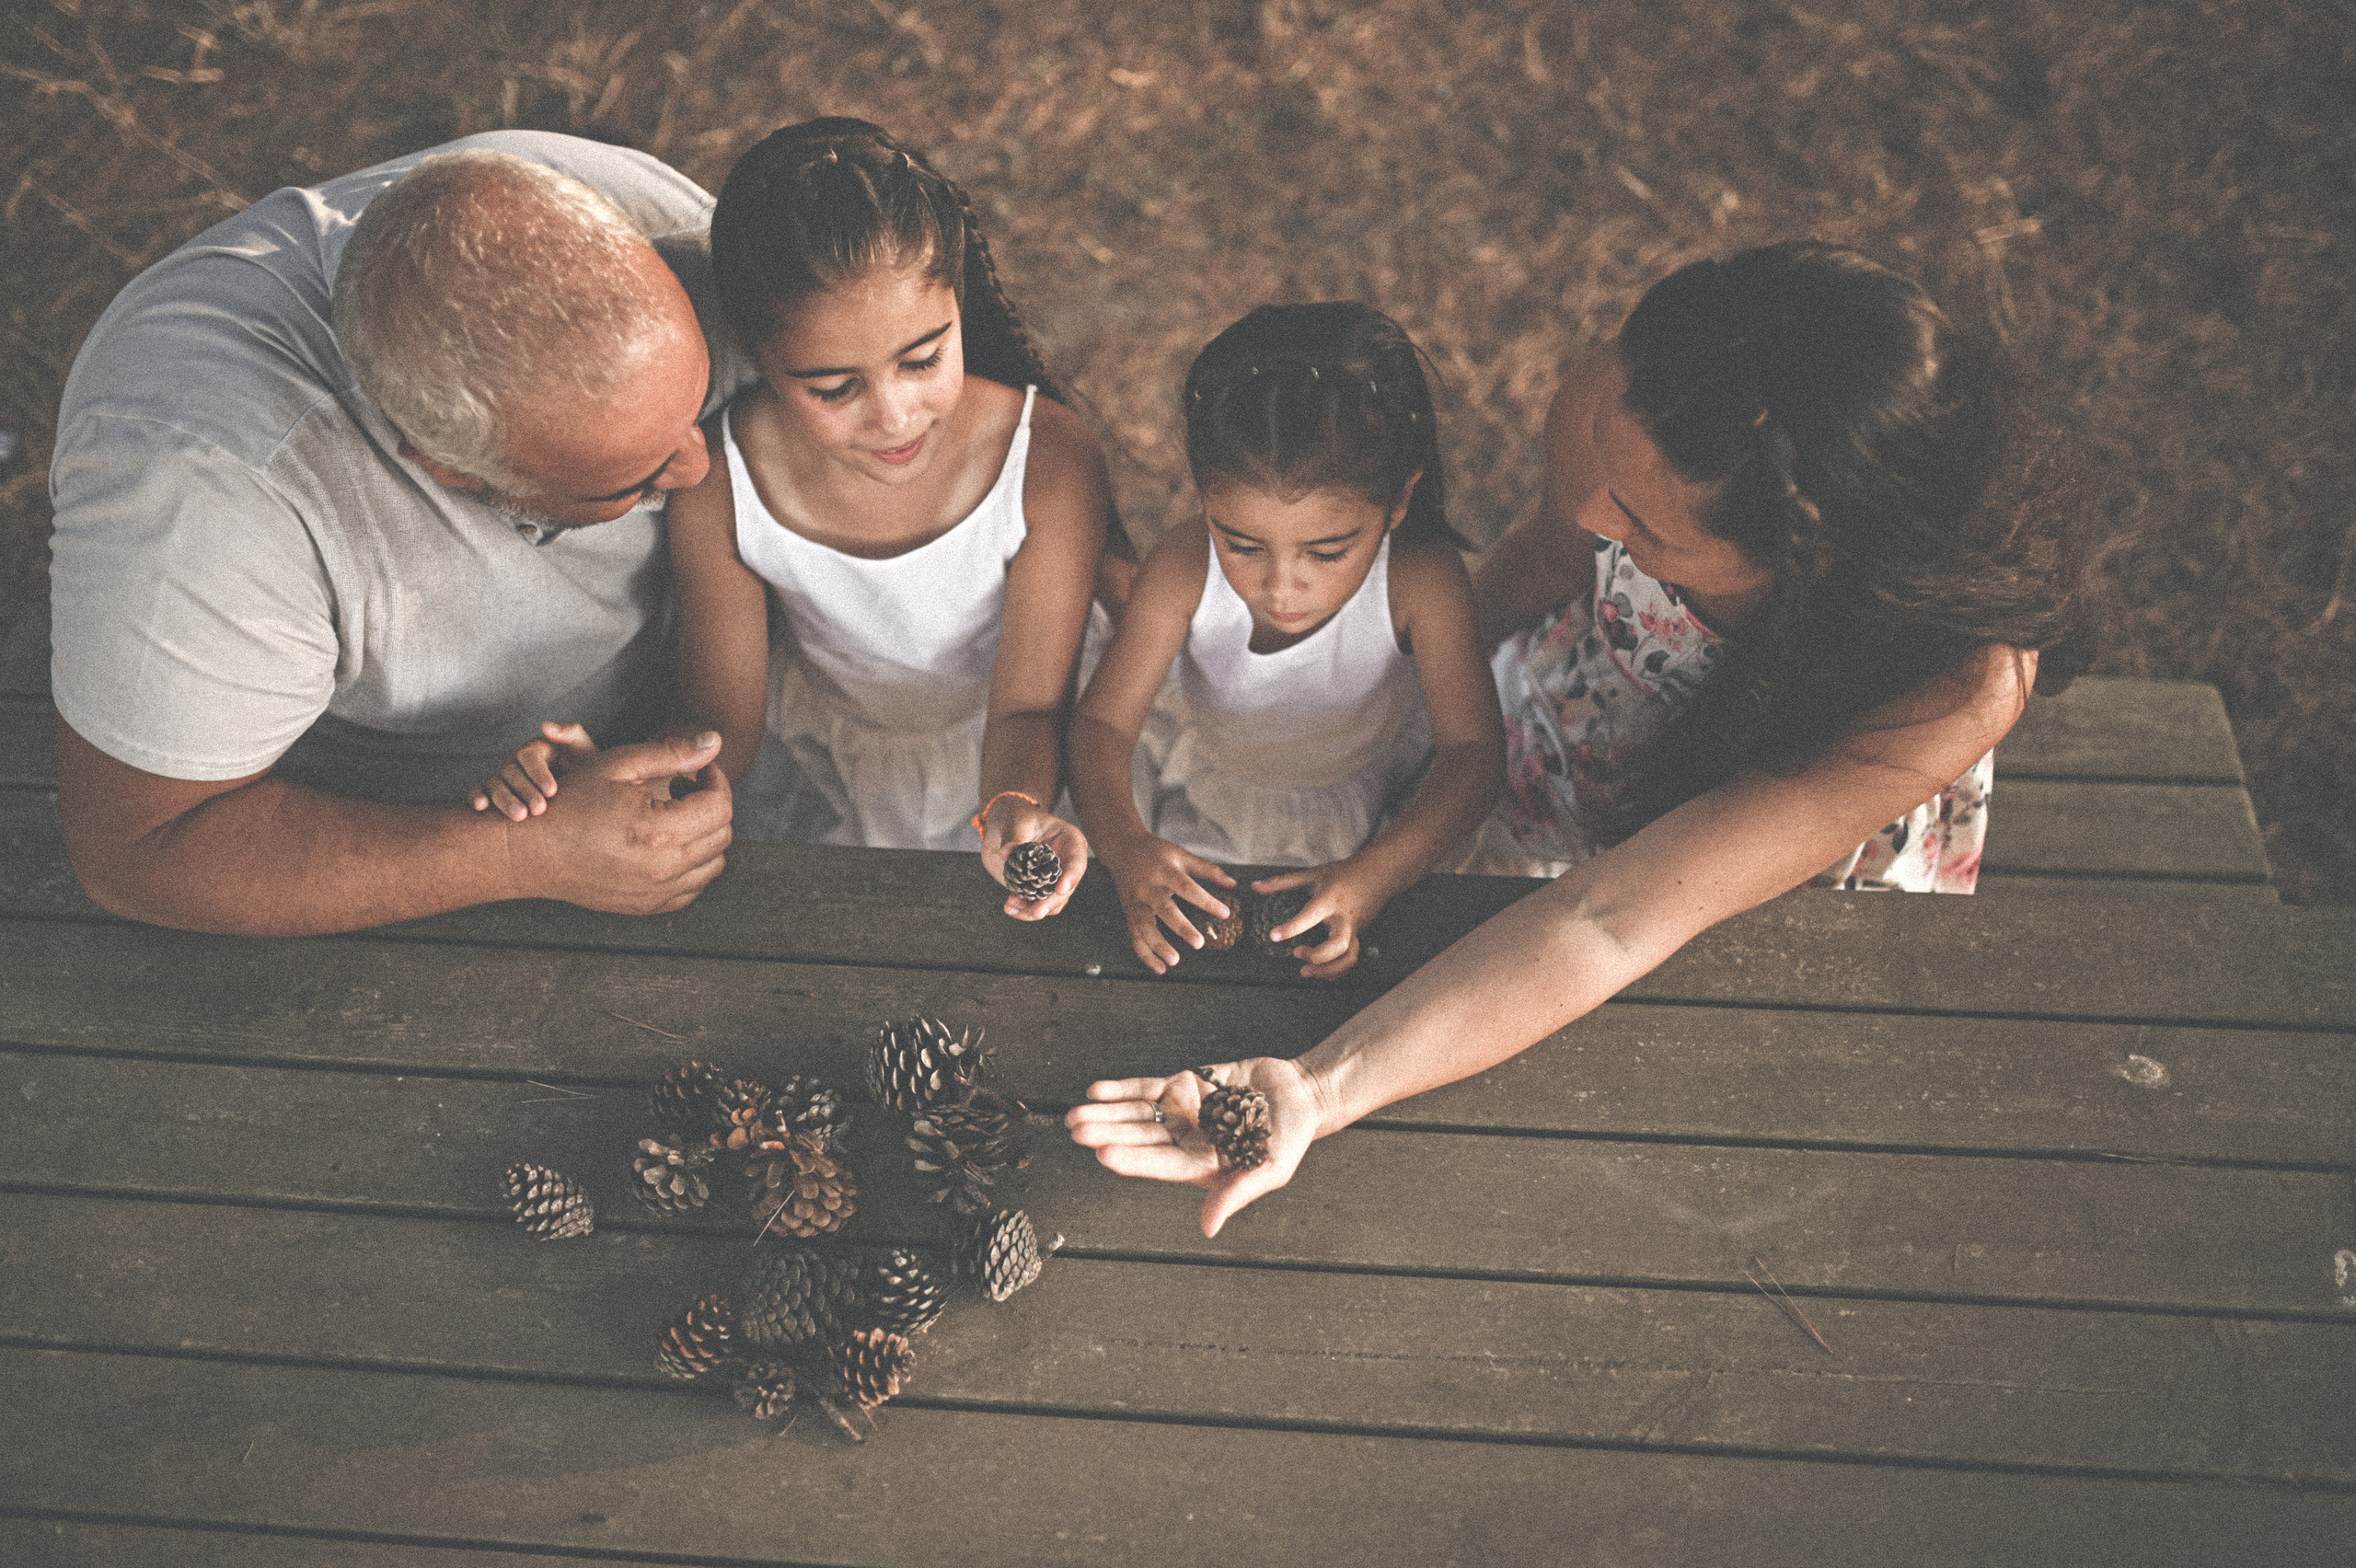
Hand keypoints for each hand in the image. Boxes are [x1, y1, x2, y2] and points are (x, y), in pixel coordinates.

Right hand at [471, 721, 599, 819]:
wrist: (585, 795)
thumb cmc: (586, 771)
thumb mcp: (585, 752)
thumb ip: (571, 734)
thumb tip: (546, 727)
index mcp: (538, 749)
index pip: (530, 755)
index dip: (538, 772)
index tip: (552, 791)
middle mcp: (518, 761)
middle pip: (512, 772)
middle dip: (525, 790)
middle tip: (539, 809)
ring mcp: (505, 776)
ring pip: (496, 784)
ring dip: (505, 800)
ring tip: (519, 816)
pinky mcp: (495, 791)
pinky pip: (480, 790)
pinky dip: (476, 795)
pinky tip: (481, 807)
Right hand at [502, 731, 732, 914]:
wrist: (530, 852)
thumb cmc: (570, 800)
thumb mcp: (618, 764)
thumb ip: (672, 752)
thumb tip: (716, 740)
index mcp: (660, 830)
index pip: (720, 805)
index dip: (716, 779)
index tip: (699, 769)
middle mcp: (664, 868)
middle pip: (722, 834)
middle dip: (712, 804)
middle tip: (684, 787)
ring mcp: (657, 893)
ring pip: (713, 863)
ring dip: (705, 834)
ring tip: (676, 813)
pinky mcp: (648, 906)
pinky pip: (693, 887)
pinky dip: (692, 863)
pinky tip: (667, 841)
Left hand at [978, 794, 1089, 919]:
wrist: (1004, 827)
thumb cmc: (1016, 817)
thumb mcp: (1016, 821)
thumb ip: (1014, 836)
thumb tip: (1007, 851)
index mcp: (1070, 842)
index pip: (1077, 861)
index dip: (1071, 876)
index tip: (1060, 889)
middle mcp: (1066, 863)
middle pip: (1066, 888)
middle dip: (1051, 902)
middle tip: (1037, 912)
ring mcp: (1053, 878)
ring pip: (1053, 903)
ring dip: (1033, 909)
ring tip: (1011, 905)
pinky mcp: (1038, 889)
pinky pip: (1036, 905)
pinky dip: (1024, 910)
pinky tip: (1009, 907)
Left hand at [1065, 1057, 1323, 1236]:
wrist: (1300, 1093)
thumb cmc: (1290, 1136)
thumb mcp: (1272, 1168)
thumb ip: (1238, 1193)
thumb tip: (1208, 1228)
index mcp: (1202, 1167)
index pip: (1161, 1165)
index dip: (1134, 1159)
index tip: (1105, 1155)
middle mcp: (1185, 1141)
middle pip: (1140, 1138)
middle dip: (1108, 1133)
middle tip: (1077, 1130)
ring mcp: (1181, 1113)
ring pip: (1136, 1113)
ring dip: (1105, 1113)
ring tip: (1074, 1114)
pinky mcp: (1182, 1086)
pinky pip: (1146, 1087)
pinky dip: (1122, 1088)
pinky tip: (1098, 1090)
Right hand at [1099, 832, 1236, 973]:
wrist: (1122, 849)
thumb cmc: (1156, 853)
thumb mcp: (1181, 855)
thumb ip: (1208, 870)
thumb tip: (1233, 884)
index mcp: (1165, 872)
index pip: (1188, 888)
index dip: (1206, 901)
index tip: (1225, 913)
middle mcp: (1149, 888)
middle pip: (1165, 909)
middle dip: (1181, 927)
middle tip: (1199, 943)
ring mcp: (1136, 902)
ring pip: (1145, 927)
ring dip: (1158, 945)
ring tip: (1174, 961)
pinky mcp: (1129, 913)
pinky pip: (1135, 936)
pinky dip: (1145, 954)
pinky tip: (1159, 968)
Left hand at [1251, 858, 1388, 978]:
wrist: (1378, 874)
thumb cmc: (1344, 873)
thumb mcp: (1312, 874)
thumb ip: (1282, 882)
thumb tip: (1255, 887)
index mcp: (1329, 899)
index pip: (1311, 915)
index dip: (1292, 927)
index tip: (1274, 936)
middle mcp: (1343, 917)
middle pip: (1338, 945)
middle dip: (1318, 956)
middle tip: (1296, 953)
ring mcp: (1354, 929)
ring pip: (1349, 958)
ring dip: (1328, 971)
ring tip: (1305, 971)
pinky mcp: (1358, 936)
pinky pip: (1350, 959)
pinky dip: (1335, 970)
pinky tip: (1319, 971)